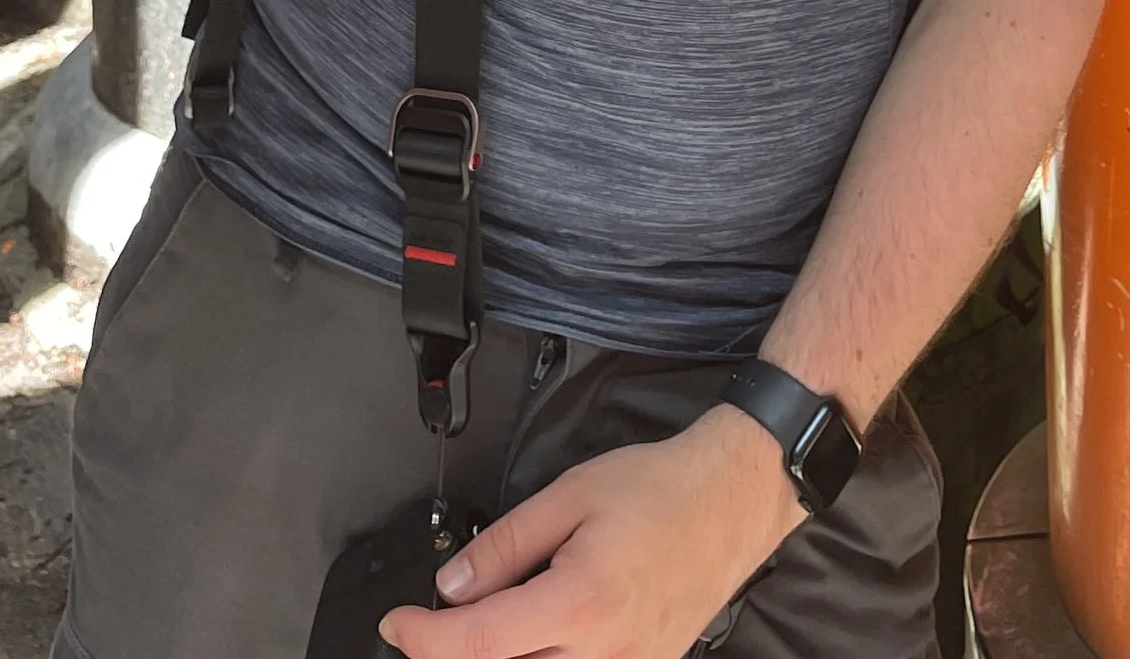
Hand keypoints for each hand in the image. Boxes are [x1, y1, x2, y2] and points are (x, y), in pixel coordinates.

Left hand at [378, 406, 799, 658]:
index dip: (426, 639)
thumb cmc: (659, 488)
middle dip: (455, 655)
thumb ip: (505, 545)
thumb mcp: (571, 494)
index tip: (397, 624)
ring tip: (486, 627)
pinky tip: (530, 638)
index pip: (480, 644)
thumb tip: (451, 587)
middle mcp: (604, 654)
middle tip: (435, 624)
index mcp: (582, 602)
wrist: (732, 499)